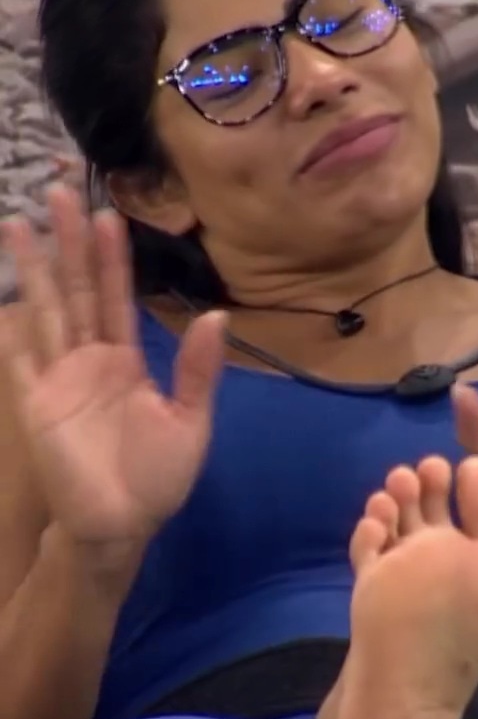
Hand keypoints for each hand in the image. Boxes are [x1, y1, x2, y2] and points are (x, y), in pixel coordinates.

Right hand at [0, 185, 224, 547]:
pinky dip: (11, 329)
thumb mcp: (190, 421)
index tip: (108, 214)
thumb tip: (215, 315)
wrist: (122, 526)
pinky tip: (3, 295)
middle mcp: (89, 358)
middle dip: (68, 243)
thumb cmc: (158, 478)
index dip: (111, 257)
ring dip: (33, 268)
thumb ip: (196, 369)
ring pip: (45, 310)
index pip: (116, 296)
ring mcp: (58, 377)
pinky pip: (20, 359)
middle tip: (59, 191)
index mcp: (126, 359)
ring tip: (20, 221)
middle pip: (76, 289)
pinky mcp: (35, 403)